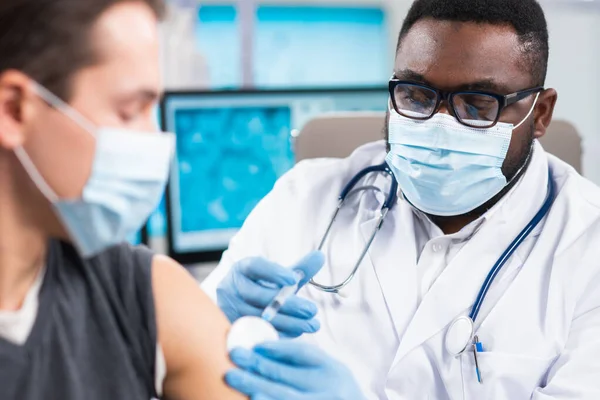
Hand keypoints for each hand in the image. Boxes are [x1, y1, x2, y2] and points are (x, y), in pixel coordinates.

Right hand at [217, 252, 324, 337]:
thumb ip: (299, 269)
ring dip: (288, 322)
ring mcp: (228, 310)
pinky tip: (298, 333)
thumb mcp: (278, 279)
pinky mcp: (232, 330)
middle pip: (258, 296)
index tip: (295, 279)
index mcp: (243, 269)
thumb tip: (320, 256)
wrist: (237, 309)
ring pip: (259, 317)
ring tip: (312, 324)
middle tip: (312, 310)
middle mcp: (231, 287)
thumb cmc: (263, 290)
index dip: (274, 272)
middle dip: (288, 304)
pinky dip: (279, 334)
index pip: (256, 266)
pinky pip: (257, 334)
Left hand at [226, 341, 365, 399]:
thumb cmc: (336, 394)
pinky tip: (252, 399)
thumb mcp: (328, 373)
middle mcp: (328, 389)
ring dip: (254, 386)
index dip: (276, 348)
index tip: (255, 344)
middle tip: (235, 356)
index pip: (303, 353)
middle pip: (286, 375)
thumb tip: (264, 350)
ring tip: (233, 377)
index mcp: (333, 370)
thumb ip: (302, 363)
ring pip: (282, 396)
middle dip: (256, 364)